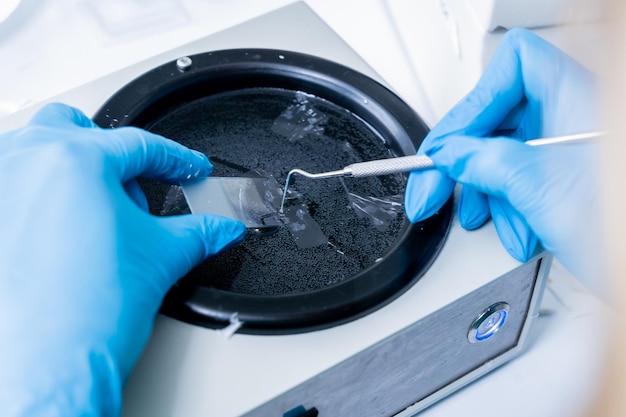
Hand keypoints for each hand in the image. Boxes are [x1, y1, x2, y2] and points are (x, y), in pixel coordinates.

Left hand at [0, 103, 245, 415]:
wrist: (45, 367)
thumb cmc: (87, 313)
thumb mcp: (161, 257)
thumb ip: (201, 232)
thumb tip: (225, 226)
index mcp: (77, 160)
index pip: (140, 146)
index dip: (175, 159)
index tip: (189, 169)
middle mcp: (25, 162)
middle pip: (72, 128)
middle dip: (108, 155)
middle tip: (131, 192)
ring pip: (32, 152)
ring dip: (67, 172)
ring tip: (93, 215)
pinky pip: (11, 189)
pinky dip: (36, 199)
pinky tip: (57, 235)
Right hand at [405, 29, 604, 293]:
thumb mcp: (541, 191)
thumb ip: (486, 162)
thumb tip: (453, 156)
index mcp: (577, 97)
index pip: (513, 66)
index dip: (473, 105)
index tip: (448, 148)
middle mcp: (578, 116)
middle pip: (501, 116)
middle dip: (466, 161)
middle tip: (433, 193)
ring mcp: (576, 147)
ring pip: (509, 152)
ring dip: (490, 191)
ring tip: (489, 222)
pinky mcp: (573, 176)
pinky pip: (527, 176)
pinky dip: (512, 203)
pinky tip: (516, 230)